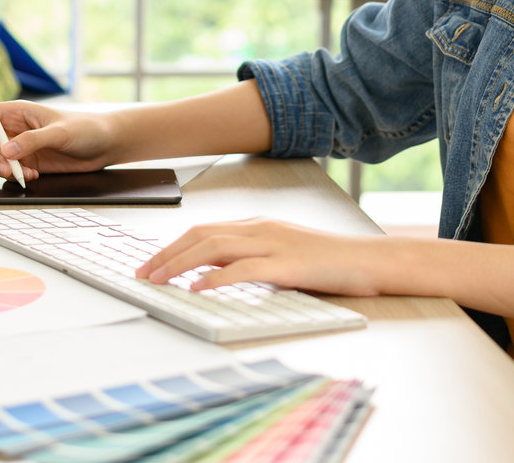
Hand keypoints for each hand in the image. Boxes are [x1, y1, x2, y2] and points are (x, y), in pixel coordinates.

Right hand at [0, 101, 117, 180]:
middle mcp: (11, 128)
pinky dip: (14, 177)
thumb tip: (7, 150)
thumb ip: (33, 140)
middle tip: (6, 166)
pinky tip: (33, 175)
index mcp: (16, 111)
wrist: (103, 146)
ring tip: (21, 173)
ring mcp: (17, 147)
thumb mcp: (60, 131)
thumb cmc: (85, 128)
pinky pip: (6, 172)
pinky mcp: (25, 164)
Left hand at [135, 218, 385, 296]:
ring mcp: (274, 244)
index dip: (173, 245)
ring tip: (158, 279)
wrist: (370, 261)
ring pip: (214, 247)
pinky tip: (198, 288)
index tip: (151, 262)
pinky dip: (216, 277)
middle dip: (166, 253)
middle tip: (143, 273)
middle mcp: (261, 229)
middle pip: (201, 235)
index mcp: (259, 225)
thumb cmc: (330, 262)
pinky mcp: (287, 265)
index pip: (204, 230)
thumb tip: (216, 274)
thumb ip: (252, 259)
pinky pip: (243, 269)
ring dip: (180, 263)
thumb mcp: (284, 254)